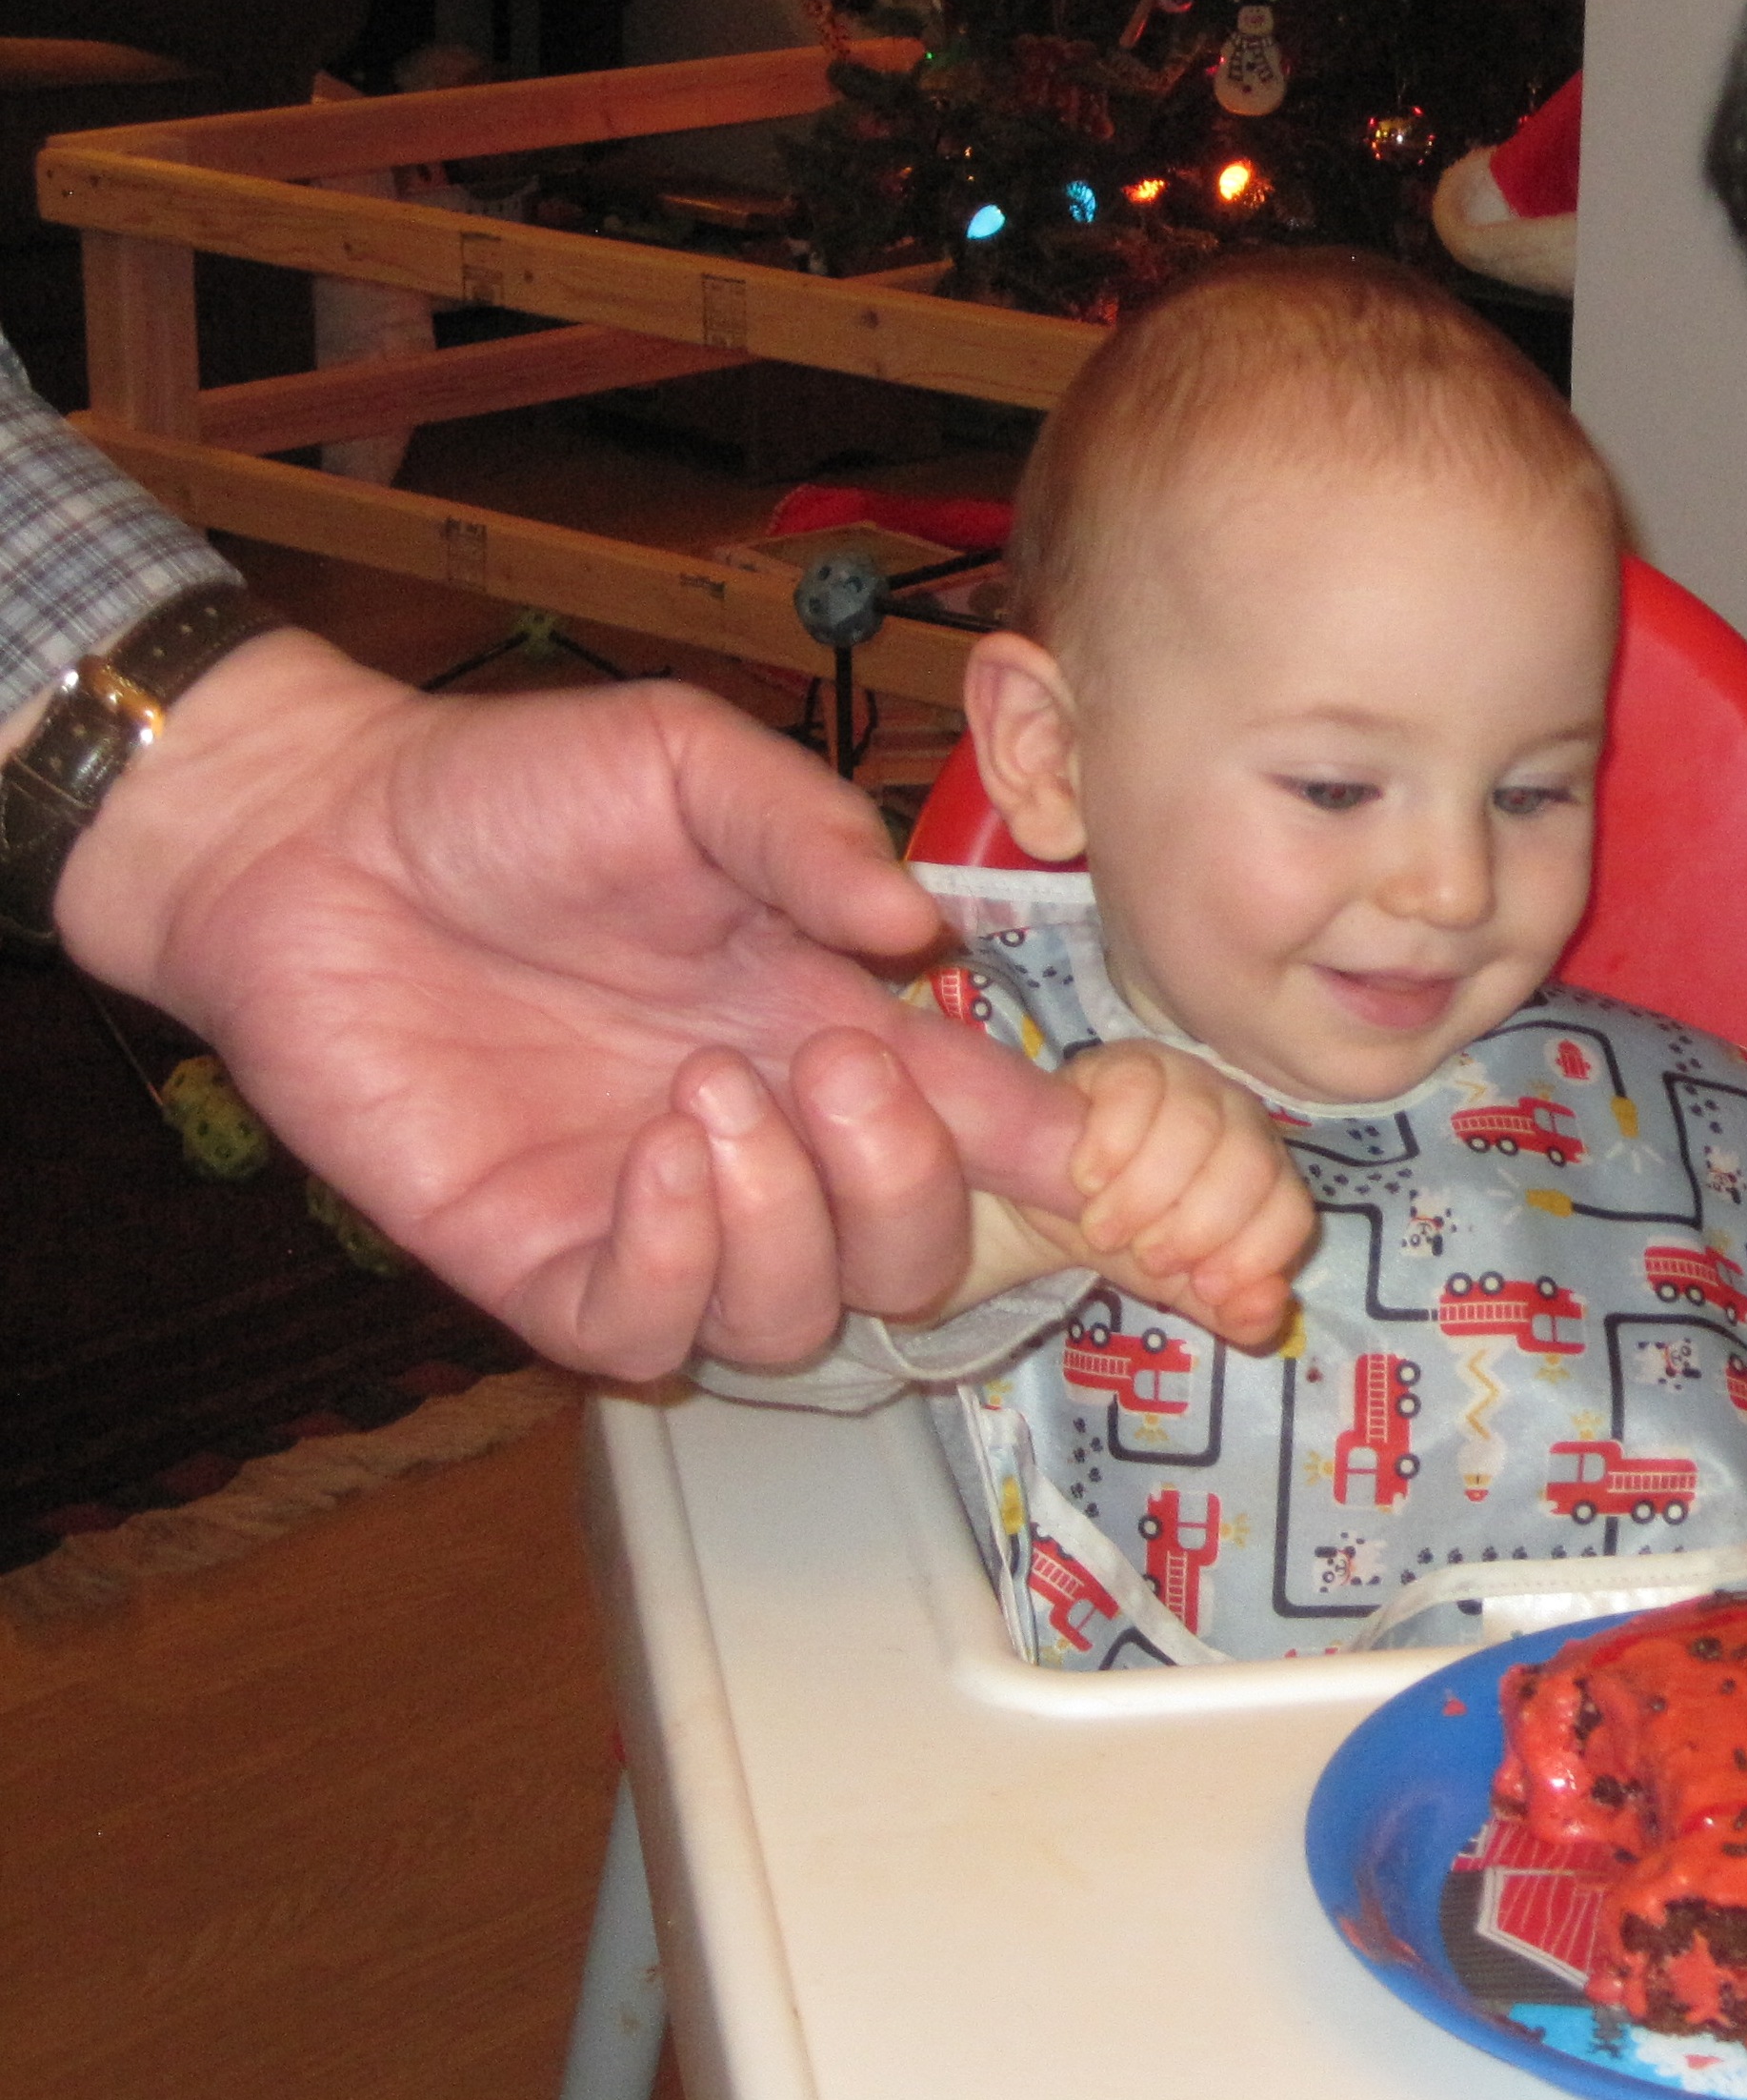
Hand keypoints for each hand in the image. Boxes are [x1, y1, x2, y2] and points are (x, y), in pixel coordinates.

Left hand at [56, 631, 1088, 1378]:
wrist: (312, 833)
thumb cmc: (507, 791)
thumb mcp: (684, 765)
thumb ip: (806, 835)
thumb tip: (916, 930)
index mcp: (824, 1024)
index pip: (977, 1127)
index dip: (1047, 1153)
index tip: (1081, 1144)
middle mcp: (764, 1138)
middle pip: (914, 1255)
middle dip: (913, 1183)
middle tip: (836, 1064)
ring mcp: (655, 1212)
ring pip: (801, 1315)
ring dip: (793, 1218)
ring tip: (708, 1093)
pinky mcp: (538, 1259)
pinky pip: (652, 1334)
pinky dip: (682, 1265)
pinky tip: (654, 1158)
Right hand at [1015, 1040, 1315, 1349]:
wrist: (1051, 1202)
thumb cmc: (1132, 1236)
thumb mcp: (1179, 1285)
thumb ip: (1230, 1309)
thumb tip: (1268, 1311)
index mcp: (1267, 1175)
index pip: (1290, 1209)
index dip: (1253, 1254)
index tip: (1204, 1287)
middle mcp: (1241, 1120)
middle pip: (1249, 1164)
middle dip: (1197, 1227)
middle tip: (1147, 1257)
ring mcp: (1189, 1081)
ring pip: (1194, 1126)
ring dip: (1144, 1193)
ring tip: (1104, 1230)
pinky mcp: (1132, 1062)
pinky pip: (1137, 1091)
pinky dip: (1110, 1146)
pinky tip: (1088, 1178)